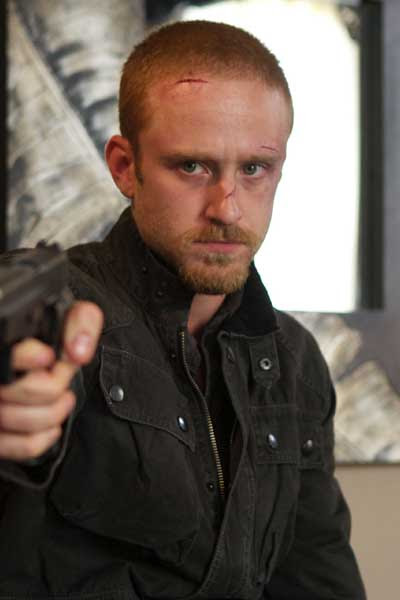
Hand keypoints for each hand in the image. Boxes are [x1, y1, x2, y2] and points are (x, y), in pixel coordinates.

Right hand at [0, 301, 102, 460]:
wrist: (42, 358)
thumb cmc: (52, 339)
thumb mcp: (70, 317)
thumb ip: (80, 323)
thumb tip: (77, 352)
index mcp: (4, 346)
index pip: (7, 354)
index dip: (29, 357)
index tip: (48, 357)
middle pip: (20, 389)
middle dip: (53, 385)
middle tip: (63, 376)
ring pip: (17, 419)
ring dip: (52, 412)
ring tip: (64, 399)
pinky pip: (18, 446)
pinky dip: (41, 439)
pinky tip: (53, 426)